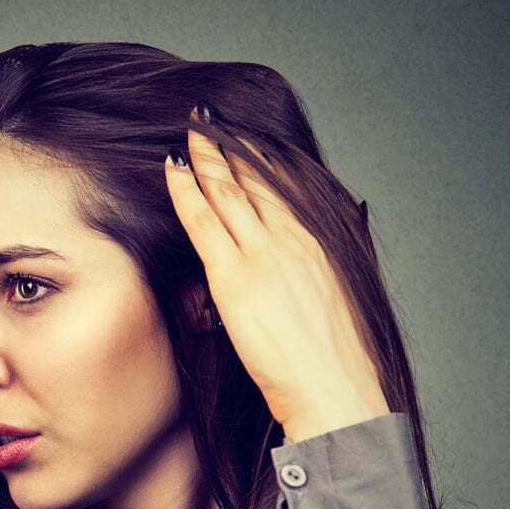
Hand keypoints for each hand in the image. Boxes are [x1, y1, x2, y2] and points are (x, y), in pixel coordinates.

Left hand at [164, 103, 389, 441]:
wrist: (334, 387)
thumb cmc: (335, 360)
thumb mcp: (333, 302)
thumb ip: (312, 274)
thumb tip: (301, 269)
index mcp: (316, 242)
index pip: (281, 187)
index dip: (257, 160)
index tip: (242, 140)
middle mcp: (291, 237)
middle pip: (254, 180)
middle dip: (229, 147)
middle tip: (208, 121)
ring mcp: (262, 254)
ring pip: (227, 191)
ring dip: (206, 157)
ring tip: (190, 133)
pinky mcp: (234, 276)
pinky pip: (204, 221)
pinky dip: (187, 190)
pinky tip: (174, 169)